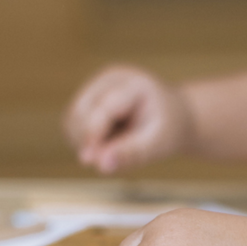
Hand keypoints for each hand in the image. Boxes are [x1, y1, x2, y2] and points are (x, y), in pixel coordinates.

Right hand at [63, 64, 192, 172]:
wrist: (175, 116)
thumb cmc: (169, 129)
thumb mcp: (159, 143)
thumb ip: (131, 154)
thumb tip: (100, 166)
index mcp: (133, 84)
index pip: (103, 109)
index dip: (92, 134)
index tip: (87, 161)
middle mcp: (110, 79)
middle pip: (81, 112)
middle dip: (86, 141)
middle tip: (106, 163)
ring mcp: (96, 85)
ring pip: (71, 119)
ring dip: (83, 142)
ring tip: (114, 150)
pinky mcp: (88, 98)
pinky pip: (72, 124)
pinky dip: (83, 141)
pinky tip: (106, 145)